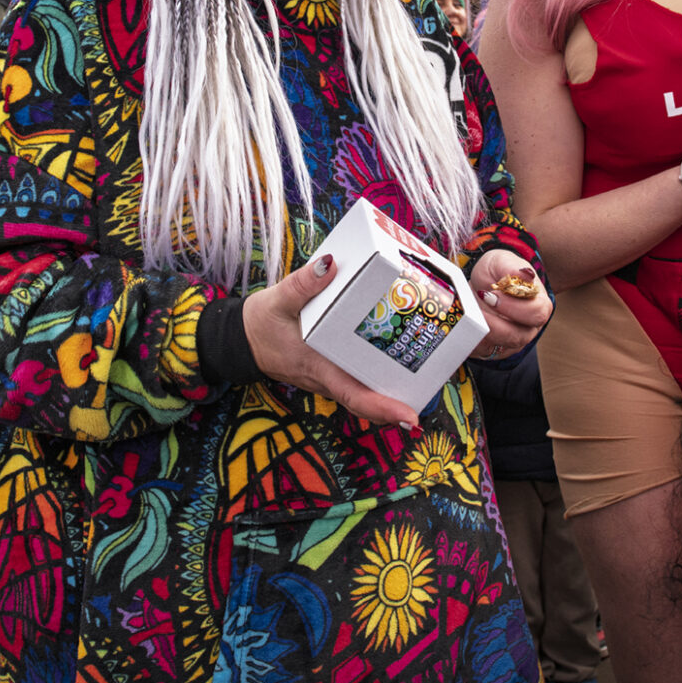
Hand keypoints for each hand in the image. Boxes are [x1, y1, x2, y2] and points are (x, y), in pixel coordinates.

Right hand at [242, 255, 419, 427]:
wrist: (243, 339)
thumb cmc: (260, 323)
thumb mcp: (278, 299)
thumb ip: (304, 283)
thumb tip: (331, 264)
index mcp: (319, 367)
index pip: (354, 396)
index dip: (383, 409)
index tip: (410, 418)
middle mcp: (329, 378)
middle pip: (370, 397)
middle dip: (403, 398)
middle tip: (438, 380)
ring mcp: (332, 376)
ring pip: (366, 389)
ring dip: (394, 386)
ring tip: (430, 367)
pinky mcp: (332, 369)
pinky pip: (359, 376)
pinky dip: (379, 371)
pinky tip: (399, 351)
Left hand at [467, 249, 551, 360]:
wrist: (483, 283)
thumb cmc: (498, 272)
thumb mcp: (502, 261)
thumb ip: (512, 268)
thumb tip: (525, 275)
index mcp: (538, 304)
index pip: (536, 312)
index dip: (514, 306)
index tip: (492, 294)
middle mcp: (529, 326)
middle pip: (520, 336)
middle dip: (495, 324)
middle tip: (476, 309)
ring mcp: (512, 340)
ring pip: (501, 347)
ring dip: (481, 333)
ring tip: (467, 317)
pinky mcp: (494, 349)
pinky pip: (484, 352)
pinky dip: (472, 341)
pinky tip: (464, 327)